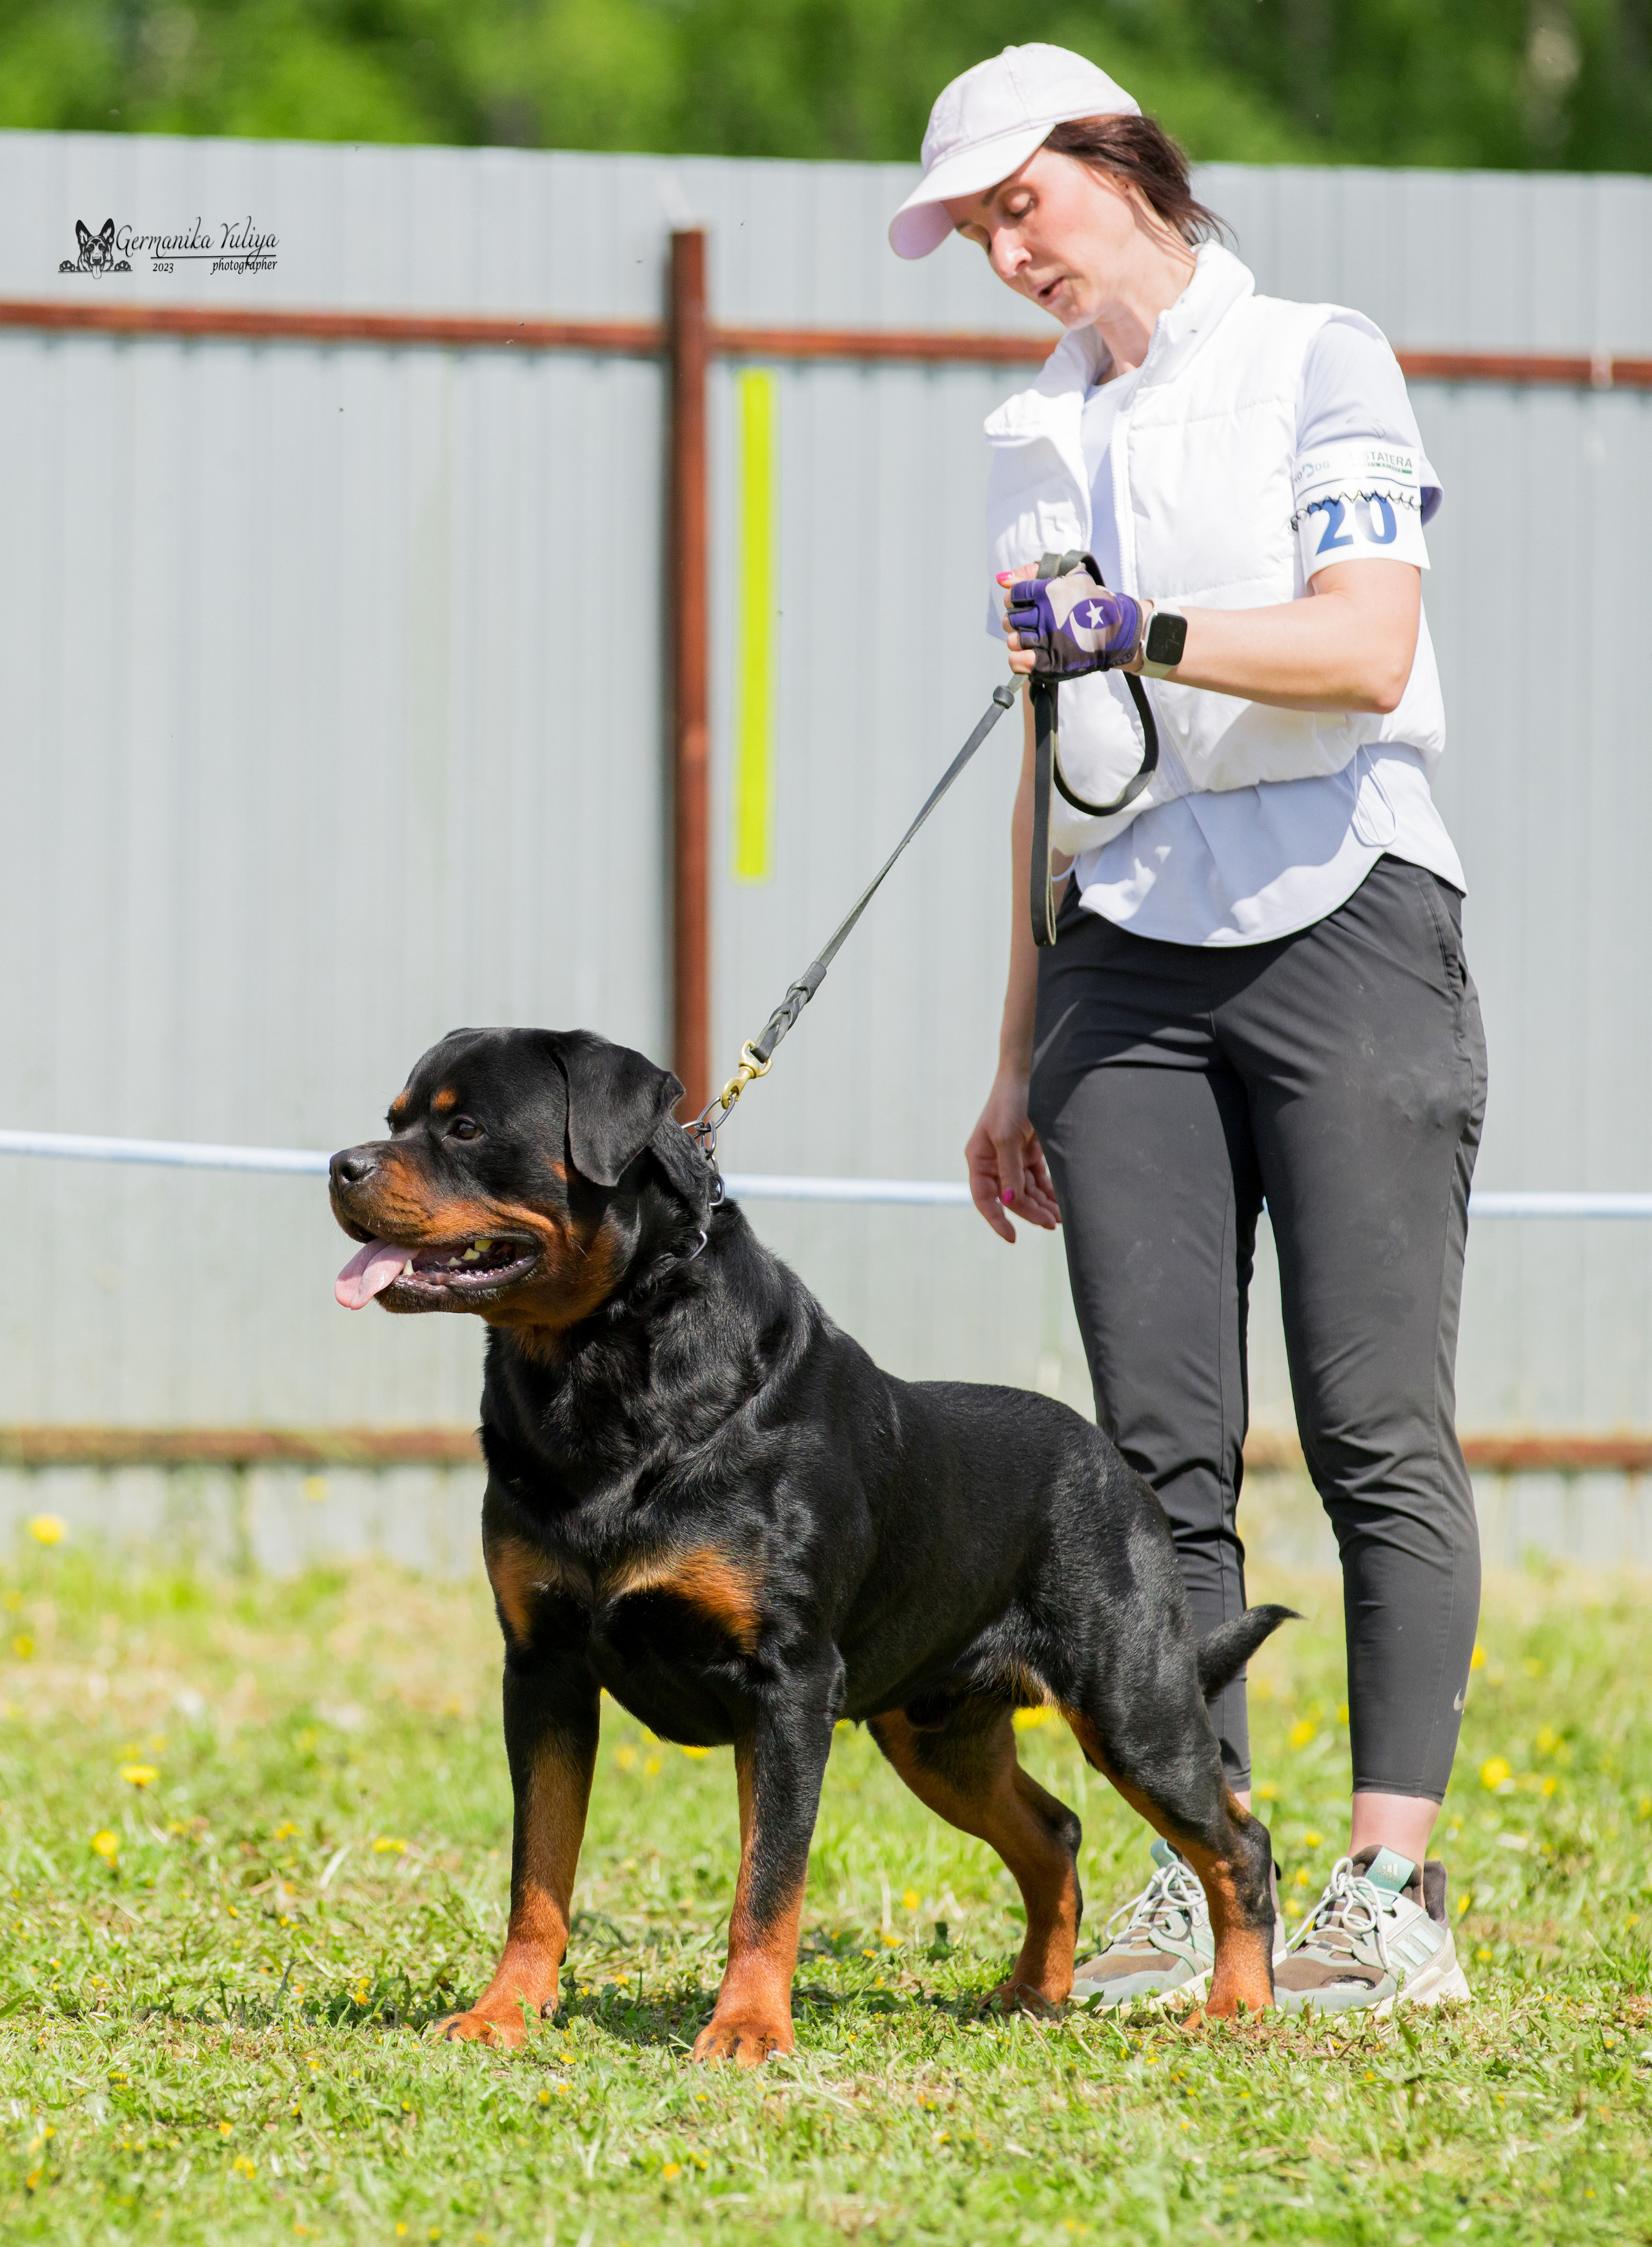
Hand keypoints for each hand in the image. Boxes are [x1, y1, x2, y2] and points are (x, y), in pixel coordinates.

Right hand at [965, 1068, 1061, 1242]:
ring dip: (1042, 1205)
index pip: (984, 1198)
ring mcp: (1012, 1158)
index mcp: (979, 1158)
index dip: (996, 1219)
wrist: (1029, 1073)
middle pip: (1010, 1197)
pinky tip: (1060, 1203)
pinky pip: (1038, 1179)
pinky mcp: (1028, 1153)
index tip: (1011, 1237)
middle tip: (1051, 1223)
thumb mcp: (1007, 1136)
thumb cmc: (1011, 1100)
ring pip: (1026, 1191)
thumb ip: (1010, 1170)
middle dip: (1030, 1212)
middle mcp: (993, 1162)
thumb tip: (1012, 1201)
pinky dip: (1048, 1191)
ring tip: (1060, 1217)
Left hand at [999, 559, 1142, 679]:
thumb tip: (1002, 578)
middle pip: (1010, 619)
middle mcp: (1047, 616)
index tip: (1023, 603)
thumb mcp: (1071, 575)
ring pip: (1013, 640)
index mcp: (1049, 592)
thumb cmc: (1091, 601)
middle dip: (1015, 620)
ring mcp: (1049, 640)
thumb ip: (1033, 571)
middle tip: (1028, 622)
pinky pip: (1020, 661)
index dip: (1014, 599)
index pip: (1013, 595)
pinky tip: (1027, 653)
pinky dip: (1018, 659)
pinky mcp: (1052, 662)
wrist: (1117, 630)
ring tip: (1031, 637)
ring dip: (1018, 639)